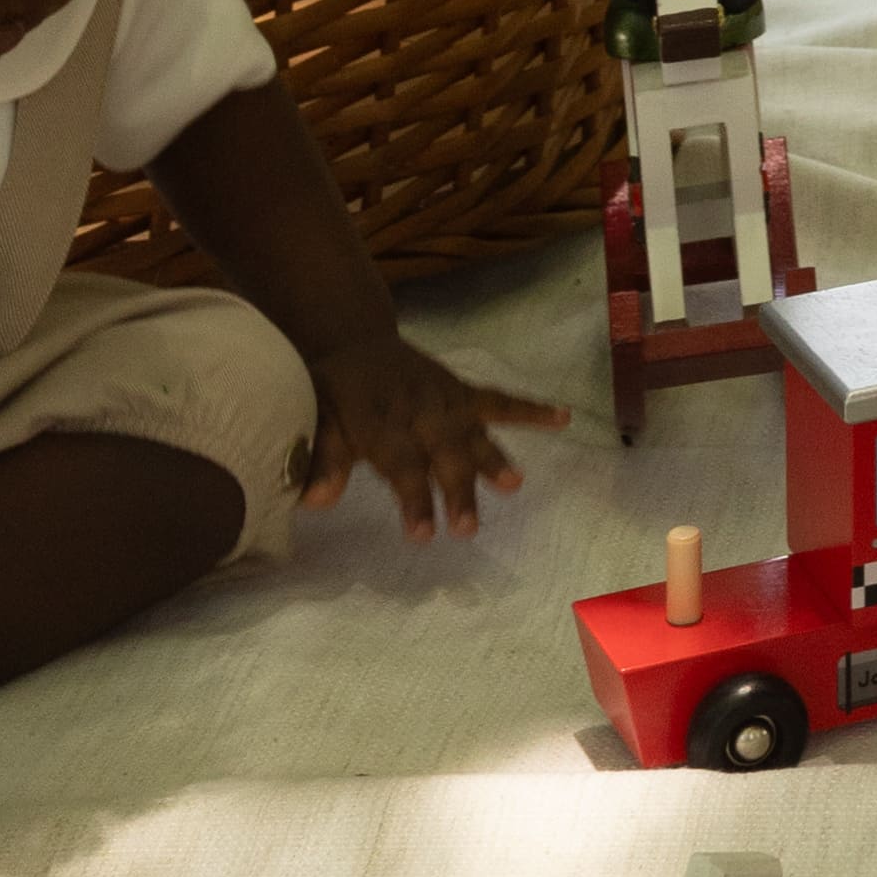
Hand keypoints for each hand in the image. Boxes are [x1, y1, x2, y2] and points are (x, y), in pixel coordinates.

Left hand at [300, 330, 568, 540]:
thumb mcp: (313, 420)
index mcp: (378, 421)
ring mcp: (444, 398)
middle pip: (442, 451)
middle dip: (457, 489)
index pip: (400, 464)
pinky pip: (499, 400)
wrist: (354, 342)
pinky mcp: (462, 391)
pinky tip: (563, 418)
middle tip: (468, 528)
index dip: (413, 498)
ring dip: (492, 458)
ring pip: (472, 430)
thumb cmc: (330, 395)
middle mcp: (418, 409)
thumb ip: (320, 459)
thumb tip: (315, 501)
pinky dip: (530, 408)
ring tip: (514, 484)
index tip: (424, 535)